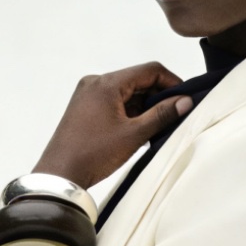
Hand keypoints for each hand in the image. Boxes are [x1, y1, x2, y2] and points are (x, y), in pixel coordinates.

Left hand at [31, 62, 193, 190]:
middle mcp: (95, 83)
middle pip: (137, 80)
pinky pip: (114, 102)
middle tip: (173, 115)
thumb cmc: (92, 154)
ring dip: (143, 106)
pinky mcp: (84, 108)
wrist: (60, 175)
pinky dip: (129, 112)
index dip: (172, 82)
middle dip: (158, 96)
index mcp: (107, 83)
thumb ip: (162, 115)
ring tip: (156, 126)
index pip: (150, 70)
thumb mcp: (134, 134)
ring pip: (126, 92)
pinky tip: (138, 129)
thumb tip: (184, 101)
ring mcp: (87, 95)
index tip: (184, 98)